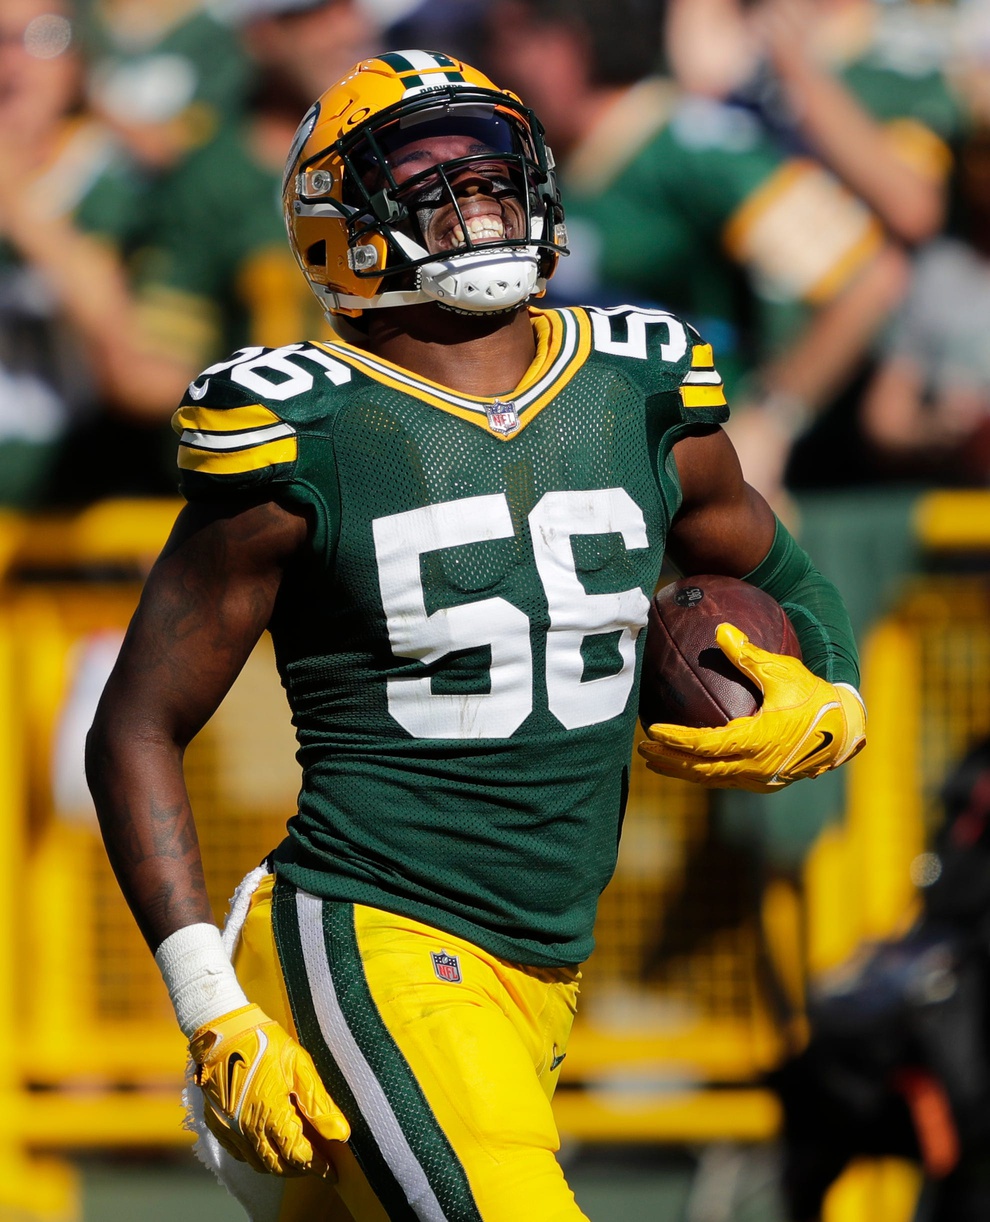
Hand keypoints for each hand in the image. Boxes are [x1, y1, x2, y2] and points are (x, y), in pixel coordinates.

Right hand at [190, 1003, 349, 1175]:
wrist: (223, 1032)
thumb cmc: (265, 1043)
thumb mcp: (299, 1066)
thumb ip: (318, 1103)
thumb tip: (339, 1133)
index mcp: (270, 1116)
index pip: (297, 1155)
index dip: (317, 1165)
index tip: (332, 1170)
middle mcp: (247, 1130)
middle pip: (277, 1165)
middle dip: (299, 1169)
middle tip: (317, 1165)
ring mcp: (229, 1129)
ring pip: (258, 1163)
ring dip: (279, 1165)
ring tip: (297, 1157)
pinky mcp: (217, 1124)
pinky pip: (240, 1153)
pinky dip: (257, 1156)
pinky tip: (268, 1145)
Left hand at [638, 622, 865, 791]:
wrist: (847, 730)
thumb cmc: (815, 698)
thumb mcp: (784, 672)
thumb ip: (750, 655)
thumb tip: (722, 631)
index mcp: (759, 742)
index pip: (707, 746)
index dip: (677, 741)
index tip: (653, 732)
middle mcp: (757, 767)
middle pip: (702, 770)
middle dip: (669, 761)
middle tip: (641, 749)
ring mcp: (760, 779)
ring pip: (712, 779)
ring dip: (682, 770)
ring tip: (654, 760)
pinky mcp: (764, 782)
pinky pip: (725, 779)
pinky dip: (702, 772)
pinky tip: (686, 762)